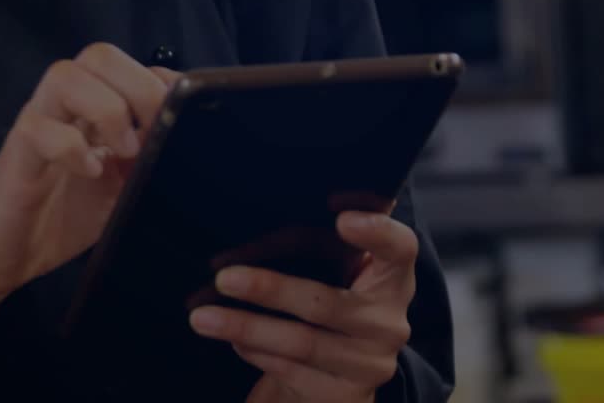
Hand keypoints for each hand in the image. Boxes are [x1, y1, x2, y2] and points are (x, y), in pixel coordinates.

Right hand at [0, 43, 179, 297]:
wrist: (2, 257)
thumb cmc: (63, 219)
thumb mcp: (123, 191)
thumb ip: (150, 164)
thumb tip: (193, 151)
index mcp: (96, 111)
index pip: (133, 67)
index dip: (165, 84)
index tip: (186, 119)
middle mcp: (66, 108)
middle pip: (100, 55)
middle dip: (139, 86)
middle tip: (154, 132)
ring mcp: (39, 124)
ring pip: (65, 74)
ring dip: (106, 108)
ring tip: (122, 151)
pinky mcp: (16, 154)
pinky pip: (39, 128)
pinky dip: (71, 147)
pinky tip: (90, 172)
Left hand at [189, 211, 418, 402]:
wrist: (341, 379)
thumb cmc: (332, 305)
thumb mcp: (338, 270)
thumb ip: (318, 239)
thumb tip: (264, 217)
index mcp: (393, 277)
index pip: (401, 249)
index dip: (378, 231)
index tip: (341, 217)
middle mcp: (389, 321)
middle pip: (327, 303)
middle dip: (269, 289)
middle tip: (223, 277)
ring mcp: (369, 363)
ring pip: (300, 343)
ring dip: (245, 328)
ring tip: (203, 317)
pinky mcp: (344, 395)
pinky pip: (290, 370)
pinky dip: (255, 352)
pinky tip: (232, 339)